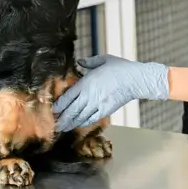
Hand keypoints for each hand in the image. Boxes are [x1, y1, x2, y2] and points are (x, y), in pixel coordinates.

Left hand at [53, 54, 168, 132]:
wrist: (134, 80)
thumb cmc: (120, 68)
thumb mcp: (104, 60)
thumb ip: (89, 62)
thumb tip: (80, 62)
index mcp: (86, 83)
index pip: (68, 97)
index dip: (59, 105)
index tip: (52, 110)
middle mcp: (89, 96)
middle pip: (71, 111)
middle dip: (62, 119)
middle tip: (54, 125)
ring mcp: (97, 105)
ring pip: (80, 117)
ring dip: (70, 124)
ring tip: (63, 128)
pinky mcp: (105, 111)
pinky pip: (91, 119)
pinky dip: (83, 123)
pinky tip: (78, 125)